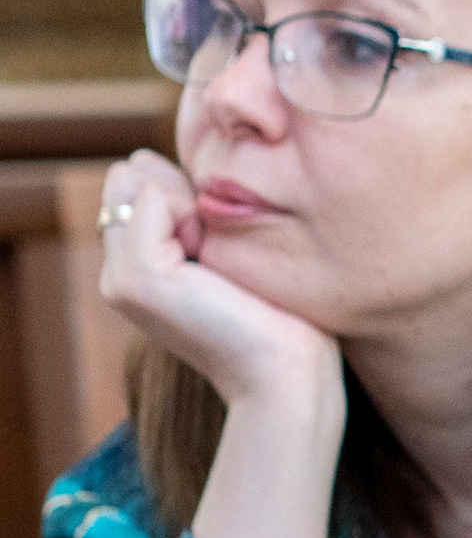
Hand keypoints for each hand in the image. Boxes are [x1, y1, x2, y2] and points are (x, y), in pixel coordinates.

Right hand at [96, 149, 342, 410]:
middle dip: (181, 191)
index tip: (221, 243)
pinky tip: (213, 260)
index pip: (136, 186)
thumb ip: (191, 216)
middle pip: (128, 178)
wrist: (288, 376)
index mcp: (138, 270)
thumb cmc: (280, 318)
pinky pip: (150, 197)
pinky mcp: (137, 276)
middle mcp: (118, 274)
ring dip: (189, 201)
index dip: (184, 192)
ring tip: (219, 261)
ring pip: (135, 183)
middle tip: (220, 253)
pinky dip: (190, 211)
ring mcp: (120, 277)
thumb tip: (150, 161)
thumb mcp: (230, 256)